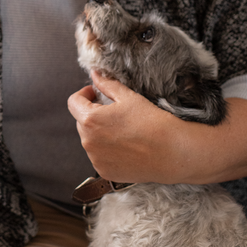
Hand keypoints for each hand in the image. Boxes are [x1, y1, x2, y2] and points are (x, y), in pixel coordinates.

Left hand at [68, 71, 246, 184]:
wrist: (172, 153)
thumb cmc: (152, 122)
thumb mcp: (128, 97)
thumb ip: (107, 84)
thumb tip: (95, 74)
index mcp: (90, 119)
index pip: (73, 102)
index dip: (84, 94)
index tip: (95, 93)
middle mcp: (87, 141)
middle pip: (81, 121)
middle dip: (93, 113)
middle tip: (114, 112)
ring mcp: (95, 159)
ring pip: (89, 140)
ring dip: (99, 133)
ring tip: (122, 130)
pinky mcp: (104, 172)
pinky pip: (98, 156)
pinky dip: (106, 150)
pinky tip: (126, 146)